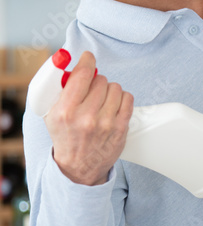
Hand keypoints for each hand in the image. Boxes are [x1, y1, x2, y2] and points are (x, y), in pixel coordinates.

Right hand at [45, 50, 133, 185]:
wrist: (78, 167)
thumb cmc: (65, 136)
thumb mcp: (51, 114)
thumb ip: (59, 88)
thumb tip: (70, 62)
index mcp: (65, 111)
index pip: (82, 74)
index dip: (87, 61)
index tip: (88, 58)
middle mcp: (86, 117)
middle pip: (100, 80)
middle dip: (95, 81)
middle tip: (91, 90)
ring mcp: (106, 124)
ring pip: (115, 87)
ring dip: (109, 90)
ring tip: (101, 100)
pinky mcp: (120, 129)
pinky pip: (127, 99)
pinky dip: (121, 98)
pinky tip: (113, 105)